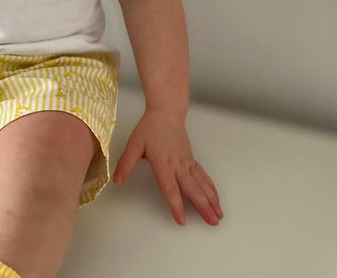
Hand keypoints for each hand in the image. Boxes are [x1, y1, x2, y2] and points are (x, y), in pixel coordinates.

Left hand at [113, 110, 222, 226]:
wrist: (166, 113)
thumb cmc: (150, 128)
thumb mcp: (134, 145)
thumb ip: (126, 163)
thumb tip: (117, 181)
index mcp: (163, 163)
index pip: (170, 188)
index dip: (176, 205)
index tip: (181, 220)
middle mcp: (178, 165)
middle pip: (192, 189)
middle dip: (203, 207)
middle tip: (212, 223)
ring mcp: (187, 163)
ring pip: (201, 184)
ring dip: (211, 200)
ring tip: (218, 216)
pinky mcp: (191, 160)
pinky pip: (203, 176)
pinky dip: (211, 189)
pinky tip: (215, 198)